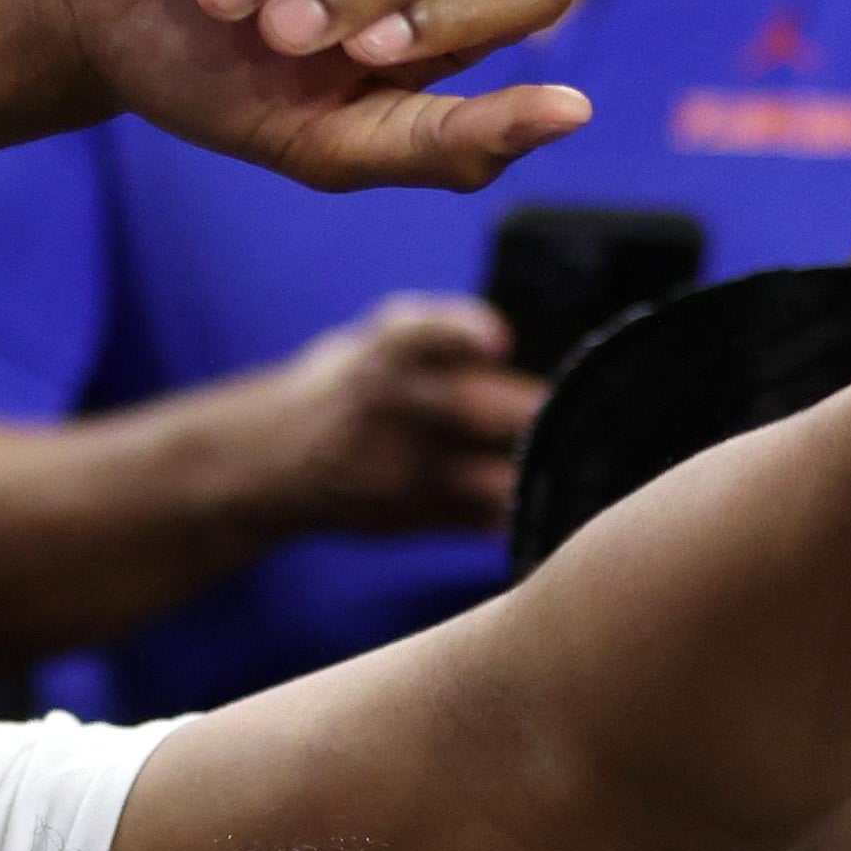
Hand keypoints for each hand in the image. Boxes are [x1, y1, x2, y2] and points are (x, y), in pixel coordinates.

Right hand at [238, 292, 551, 539]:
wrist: (271, 461)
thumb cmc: (343, 388)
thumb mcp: (368, 342)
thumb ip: (433, 335)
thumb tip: (516, 347)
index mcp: (380, 355)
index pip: (419, 333)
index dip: (461, 331)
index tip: (499, 341)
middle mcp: (385, 409)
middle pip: (471, 409)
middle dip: (532, 411)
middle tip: (579, 408)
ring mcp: (393, 471)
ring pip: (483, 476)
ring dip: (533, 470)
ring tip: (568, 458)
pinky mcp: (402, 516)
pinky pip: (476, 519)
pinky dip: (513, 510)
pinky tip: (540, 499)